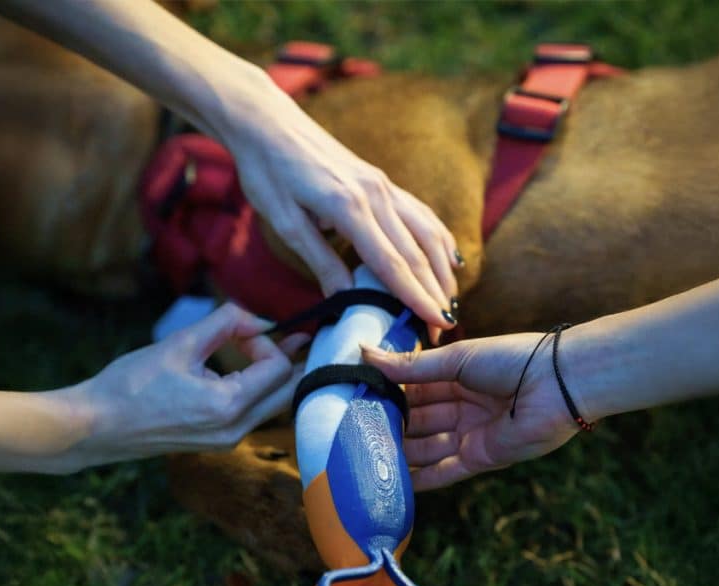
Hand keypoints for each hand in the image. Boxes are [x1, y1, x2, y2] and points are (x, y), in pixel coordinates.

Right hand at [66, 303, 307, 467]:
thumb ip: (225, 324)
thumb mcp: (180, 344)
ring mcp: (227, 442)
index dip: (269, 343)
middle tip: (293, 336)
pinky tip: (245, 371)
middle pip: (287, 393)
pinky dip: (257, 391)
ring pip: (272, 406)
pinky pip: (252, 415)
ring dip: (274, 377)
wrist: (95, 426)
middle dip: (289, 361)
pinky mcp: (217, 443)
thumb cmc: (130, 385)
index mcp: (228, 406)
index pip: (278, 370)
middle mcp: (235, 430)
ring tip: (268, 348)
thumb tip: (257, 318)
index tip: (242, 330)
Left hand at [215, 68, 459, 337]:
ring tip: (451, 303)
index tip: (434, 324)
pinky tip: (448, 259)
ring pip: (427, 233)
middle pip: (417, 253)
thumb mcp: (284, 222)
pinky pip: (421, 214)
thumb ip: (319, 261)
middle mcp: (376, 194)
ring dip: (443, 271)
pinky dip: (439, 240)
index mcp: (349, 207)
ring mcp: (384, 185)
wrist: (267, 121)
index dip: (416, 297)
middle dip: (434, 294)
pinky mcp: (382, 181)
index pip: (392, 263)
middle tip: (444, 330)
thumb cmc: (267, 170)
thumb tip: (345, 301)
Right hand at [362, 333, 582, 489]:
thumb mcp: (456, 358)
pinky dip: (421, 478)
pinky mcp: (480, 458)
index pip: (412, 389)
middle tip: (351, 433)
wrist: (559, 384)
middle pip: (417, 421)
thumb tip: (364, 353)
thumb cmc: (512, 359)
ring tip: (364, 458)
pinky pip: (444, 471)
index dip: (387, 394)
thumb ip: (411, 366)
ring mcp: (469, 434)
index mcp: (456, 377)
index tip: (354, 399)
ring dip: (399, 453)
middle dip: (389, 426)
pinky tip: (395, 482)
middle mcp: (461, 407)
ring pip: (425, 447)